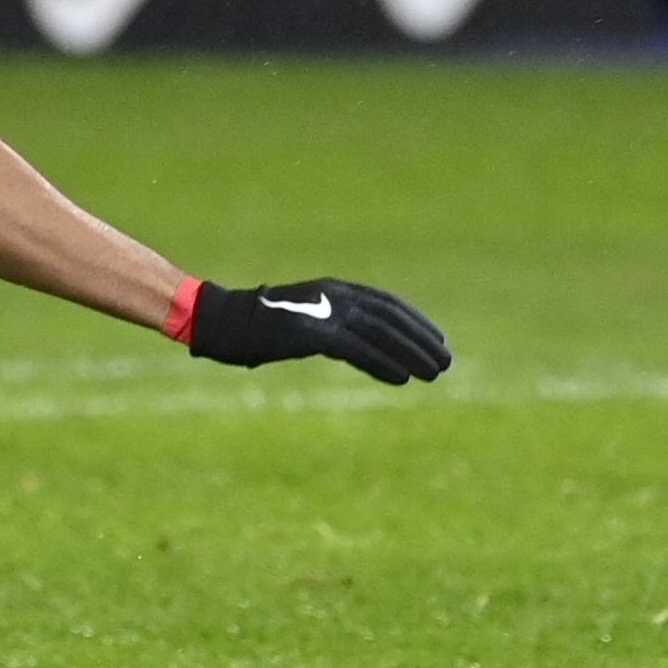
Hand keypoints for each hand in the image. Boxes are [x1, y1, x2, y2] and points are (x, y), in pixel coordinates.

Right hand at [185, 278, 449, 384]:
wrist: (222, 319)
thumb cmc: (256, 323)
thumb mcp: (300, 318)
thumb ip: (327, 325)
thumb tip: (350, 342)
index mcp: (333, 289)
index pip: (386, 302)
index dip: (415, 321)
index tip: (437, 339)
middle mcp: (335, 296)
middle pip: (390, 318)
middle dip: (421, 340)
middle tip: (445, 362)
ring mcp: (324, 312)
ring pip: (381, 333)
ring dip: (412, 354)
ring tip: (434, 374)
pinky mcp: (313, 333)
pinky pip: (358, 350)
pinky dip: (384, 363)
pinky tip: (403, 378)